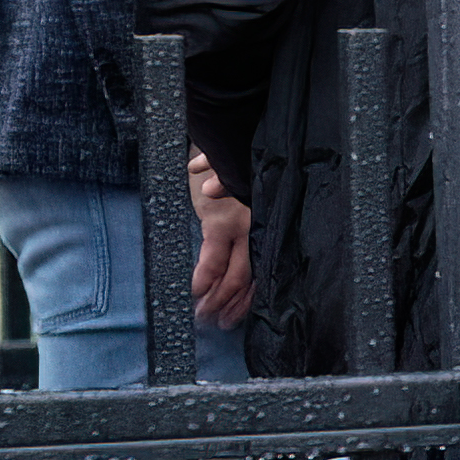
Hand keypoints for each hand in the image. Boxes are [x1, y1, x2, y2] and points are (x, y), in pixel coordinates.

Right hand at [187, 150, 253, 329]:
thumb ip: (225, 193)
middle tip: (220, 324)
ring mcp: (240, 229)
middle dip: (233, 305)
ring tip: (206, 317)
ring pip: (234, 276)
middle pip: (249, 280)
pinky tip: (198, 295)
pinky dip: (205, 281)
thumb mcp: (233, 178)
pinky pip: (213, 262)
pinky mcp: (220, 224)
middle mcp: (257, 230)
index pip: (260, 269)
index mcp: (262, 223)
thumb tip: (201, 186)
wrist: (226, 136)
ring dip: (218, 300)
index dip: (249, 295)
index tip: (238, 313)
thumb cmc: (227, 156)